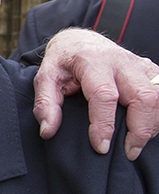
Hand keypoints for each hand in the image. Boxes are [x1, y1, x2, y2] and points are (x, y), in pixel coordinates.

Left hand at [33, 27, 158, 160]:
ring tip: (137, 144)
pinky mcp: (150, 70)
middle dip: (140, 129)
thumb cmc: (62, 62)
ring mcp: (139, 64)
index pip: (104, 95)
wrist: (79, 41)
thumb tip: (48, 131)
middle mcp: (120, 61)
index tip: (101, 147)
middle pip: (142, 96)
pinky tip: (149, 128)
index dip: (104, 124)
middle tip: (128, 152)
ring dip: (153, 123)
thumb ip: (45, 104)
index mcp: (92, 61)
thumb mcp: (45, 78)